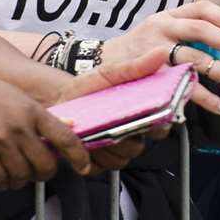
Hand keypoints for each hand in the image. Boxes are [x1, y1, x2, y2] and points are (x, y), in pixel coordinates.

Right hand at [0, 73, 87, 189]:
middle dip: (43, 173)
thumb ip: (39, 114)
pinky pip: (0, 181)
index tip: (83, 167)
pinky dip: (2, 182)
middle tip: (36, 170)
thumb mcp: (15, 95)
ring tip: (12, 170)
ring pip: (23, 178)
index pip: (65, 138)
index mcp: (31, 110)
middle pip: (46, 166)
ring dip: (20, 180)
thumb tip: (67, 126)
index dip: (79, 156)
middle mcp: (19, 128)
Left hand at [52, 47, 178, 173]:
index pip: (161, 127)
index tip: (149, 115)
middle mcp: (130, 136)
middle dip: (129, 137)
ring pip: (122, 158)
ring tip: (97, 129)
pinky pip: (101, 167)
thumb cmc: (89, 88)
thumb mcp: (110, 73)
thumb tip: (161, 52)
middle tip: (118, 123)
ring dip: (110, 146)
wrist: (58, 100)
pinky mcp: (96, 163)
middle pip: (140, 146)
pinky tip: (85, 140)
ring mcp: (114, 152)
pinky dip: (93, 156)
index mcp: (139, 116)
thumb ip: (136, 66)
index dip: (159, 124)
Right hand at [101, 3, 219, 116]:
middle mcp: (162, 29)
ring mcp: (156, 52)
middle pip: (201, 30)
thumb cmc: (140, 47)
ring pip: (195, 59)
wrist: (104, 62)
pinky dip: (206, 98)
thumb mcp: (159, 28)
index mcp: (168, 16)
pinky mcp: (153, 75)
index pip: (201, 9)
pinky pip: (184, 86)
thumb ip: (186, 28)